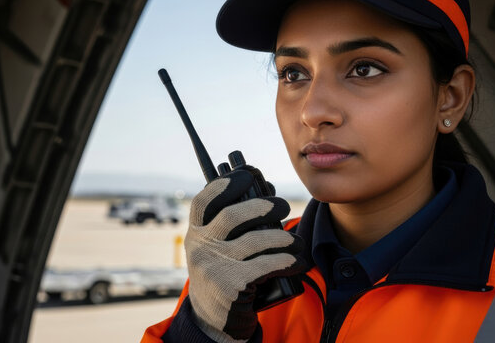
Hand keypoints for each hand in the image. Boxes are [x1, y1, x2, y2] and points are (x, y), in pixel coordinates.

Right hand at [185, 170, 305, 341]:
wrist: (214, 319)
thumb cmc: (224, 272)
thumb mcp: (216, 247)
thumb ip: (234, 223)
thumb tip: (268, 190)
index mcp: (196, 232)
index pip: (204, 201)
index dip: (225, 184)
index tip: (248, 175)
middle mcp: (200, 247)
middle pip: (232, 216)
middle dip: (263, 206)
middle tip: (283, 206)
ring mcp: (214, 267)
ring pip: (254, 241)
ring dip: (282, 237)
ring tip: (295, 241)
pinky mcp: (231, 287)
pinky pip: (265, 266)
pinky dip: (286, 261)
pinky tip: (297, 261)